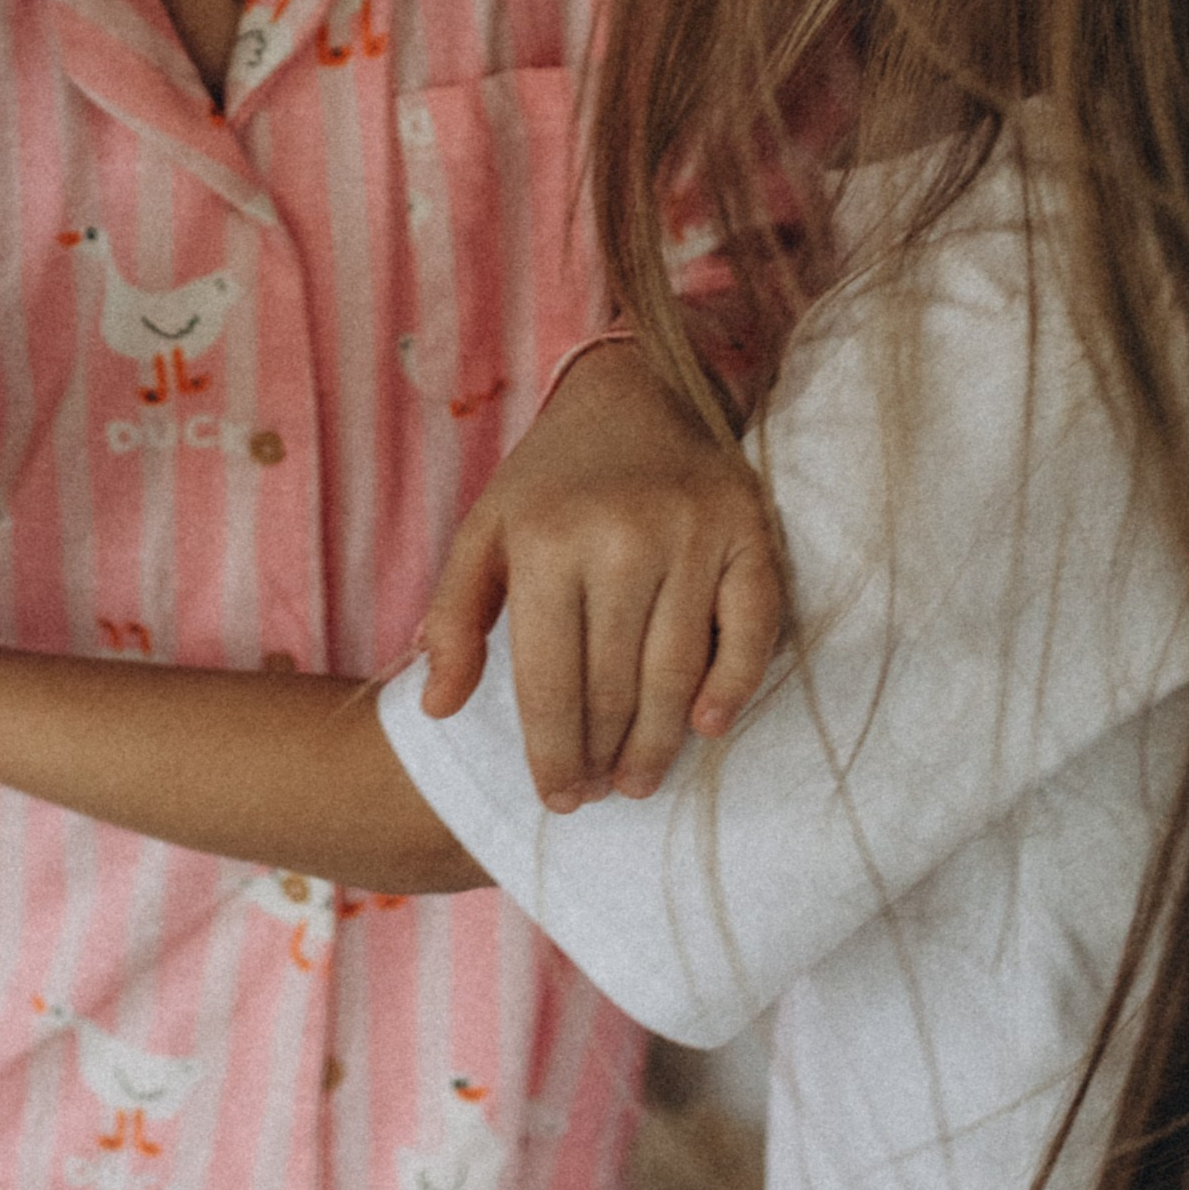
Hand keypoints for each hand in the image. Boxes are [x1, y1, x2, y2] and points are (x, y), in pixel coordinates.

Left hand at [418, 341, 784, 809]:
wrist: (637, 393)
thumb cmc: (551, 481)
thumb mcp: (484, 532)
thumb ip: (453, 617)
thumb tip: (437, 708)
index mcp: (547, 539)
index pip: (547, 679)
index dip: (550, 751)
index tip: (556, 796)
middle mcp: (621, 535)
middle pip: (612, 684)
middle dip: (602, 755)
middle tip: (599, 793)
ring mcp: (691, 532)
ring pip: (676, 670)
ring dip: (658, 742)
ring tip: (640, 781)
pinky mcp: (747, 529)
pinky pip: (751, 627)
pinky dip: (733, 685)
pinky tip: (707, 728)